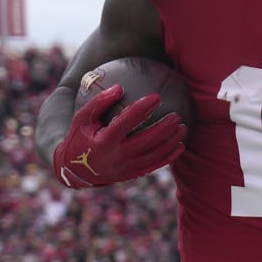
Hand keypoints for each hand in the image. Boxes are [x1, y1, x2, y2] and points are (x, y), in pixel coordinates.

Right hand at [51, 85, 186, 188]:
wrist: (78, 170)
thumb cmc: (80, 137)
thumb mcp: (82, 119)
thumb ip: (98, 103)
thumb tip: (119, 87)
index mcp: (105, 140)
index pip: (127, 122)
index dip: (142, 108)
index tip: (157, 96)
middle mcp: (118, 155)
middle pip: (147, 141)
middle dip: (164, 128)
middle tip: (176, 115)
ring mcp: (127, 167)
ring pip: (155, 155)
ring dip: (171, 141)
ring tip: (182, 127)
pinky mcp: (133, 174)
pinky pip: (155, 165)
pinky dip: (169, 156)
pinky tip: (180, 145)